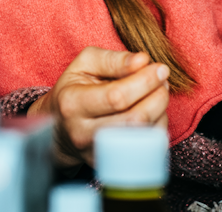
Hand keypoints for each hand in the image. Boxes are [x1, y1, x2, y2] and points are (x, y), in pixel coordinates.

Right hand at [27, 48, 169, 167]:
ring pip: (143, 135)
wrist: (58, 127)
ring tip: (158, 92)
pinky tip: (153, 111)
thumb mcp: (85, 64)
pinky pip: (145, 147)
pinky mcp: (111, 162)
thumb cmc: (74, 89)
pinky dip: (157, 126)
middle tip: (162, 80)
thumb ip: (113, 59)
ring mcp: (97, 152)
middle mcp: (83, 132)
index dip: (145, 81)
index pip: (117, 97)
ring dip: (160, 110)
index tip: (160, 68)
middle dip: (157, 96)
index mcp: (73, 103)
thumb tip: (143, 61)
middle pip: (134, 119)